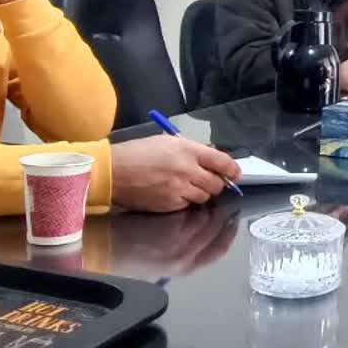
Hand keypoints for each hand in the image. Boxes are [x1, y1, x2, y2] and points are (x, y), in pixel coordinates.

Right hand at [110, 136, 242, 212]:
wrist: (112, 171)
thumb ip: (191, 151)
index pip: (222, 161)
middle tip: (208, 180)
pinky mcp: (170, 205)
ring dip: (200, 193)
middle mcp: (187, 170)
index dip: (232, 169)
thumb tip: (210, 160)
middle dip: (215, 183)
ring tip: (184, 186)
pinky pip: (188, 205)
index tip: (236, 174)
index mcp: (187, 150)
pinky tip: (172, 193)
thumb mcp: (166, 142)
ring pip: (204, 196)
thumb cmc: (135, 154)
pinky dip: (185, 202)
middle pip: (217, 183)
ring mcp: (179, 189)